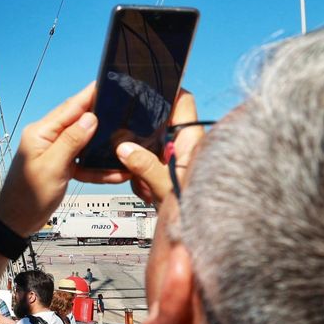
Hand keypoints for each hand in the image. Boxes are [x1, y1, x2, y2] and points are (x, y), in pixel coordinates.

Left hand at [0, 83, 121, 236]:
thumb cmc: (27, 197)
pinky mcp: (61, 166)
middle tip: (125, 110)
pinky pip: (83, 162)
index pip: (69, 108)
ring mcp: (54, 152)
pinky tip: (115, 172)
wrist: (16, 222)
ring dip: (103, 147)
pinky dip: (97, 168)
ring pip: (85, 143)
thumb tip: (90, 118)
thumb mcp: (52, 167)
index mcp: (40, 133)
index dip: (89, 96)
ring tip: (125, 141)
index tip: (107, 84)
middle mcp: (47, 138)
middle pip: (79, 122)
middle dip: (101, 117)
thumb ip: (71, 142)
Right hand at [112, 89, 202, 206]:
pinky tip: (148, 192)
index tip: (145, 89)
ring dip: (142, 164)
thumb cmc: (196, 210)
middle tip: (135, 156)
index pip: (182, 101)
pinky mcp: (171, 172)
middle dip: (142, 140)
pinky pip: (150, 165)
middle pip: (159, 125)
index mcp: (193, 140)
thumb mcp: (165, 187)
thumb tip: (124, 148)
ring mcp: (178, 159)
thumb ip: (145, 166)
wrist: (198, 233)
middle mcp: (187, 146)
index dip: (165, 92)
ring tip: (146, 184)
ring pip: (150, 147)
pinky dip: (144, 178)